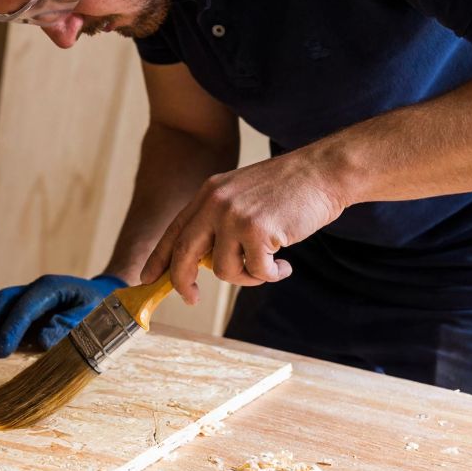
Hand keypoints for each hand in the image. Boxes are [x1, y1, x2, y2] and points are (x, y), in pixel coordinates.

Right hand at [0, 273, 127, 357]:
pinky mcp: (24, 306)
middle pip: (5, 301)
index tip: (0, 351)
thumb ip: (68, 327)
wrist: (105, 296)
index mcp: (51, 287)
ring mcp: (27, 295)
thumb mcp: (92, 317)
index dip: (11, 329)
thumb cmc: (101, 309)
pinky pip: (0, 310)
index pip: (25, 307)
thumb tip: (42, 340)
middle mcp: (35, 288)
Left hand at [140, 153, 347, 303]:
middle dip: (182, 282)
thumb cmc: (289, 189)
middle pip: (184, 254)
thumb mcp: (243, 194)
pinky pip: (256, 272)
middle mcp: (215, 203)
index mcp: (209, 192)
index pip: (175, 230)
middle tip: (190, 298)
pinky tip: (286, 264)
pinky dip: (272, 275)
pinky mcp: (257, 231)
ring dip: (248, 277)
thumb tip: (204, 262)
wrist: (323, 172)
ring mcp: (234, 216)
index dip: (159, 258)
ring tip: (269, 266)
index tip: (148, 278)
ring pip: (224, 271)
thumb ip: (220, 220)